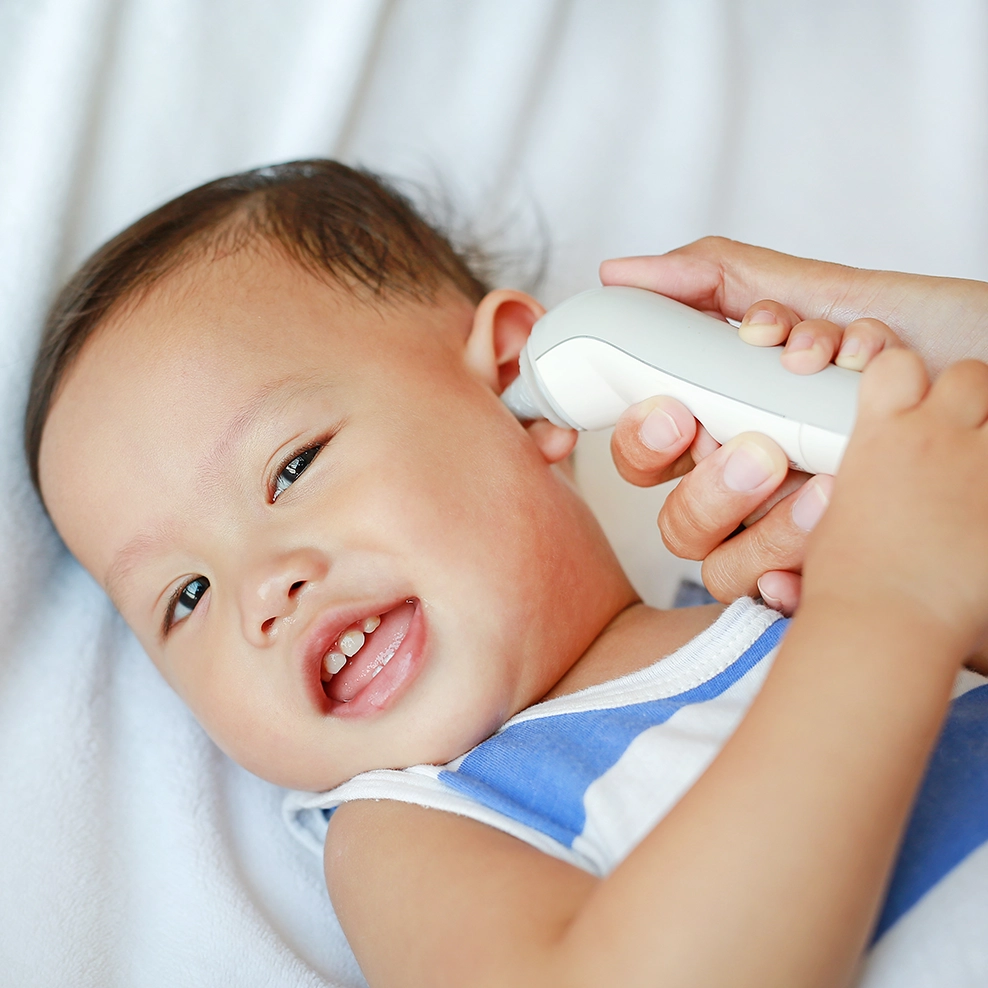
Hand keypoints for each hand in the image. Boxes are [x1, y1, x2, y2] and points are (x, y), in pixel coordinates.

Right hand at [604, 238, 987, 613]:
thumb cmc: (942, 344)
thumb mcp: (830, 297)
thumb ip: (722, 280)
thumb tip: (619, 274)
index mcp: (740, 423)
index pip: (649, 455)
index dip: (642, 443)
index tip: (675, 412)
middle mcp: (760, 484)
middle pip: (677, 521)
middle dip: (708, 490)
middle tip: (762, 451)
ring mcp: (797, 533)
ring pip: (723, 569)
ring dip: (766, 531)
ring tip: (832, 485)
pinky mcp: (843, 574)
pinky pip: (784, 604)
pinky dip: (797, 580)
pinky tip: (836, 540)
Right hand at [803, 350, 987, 659]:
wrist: (890, 623)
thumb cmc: (851, 586)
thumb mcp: (824, 529)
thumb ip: (829, 503)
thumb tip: (807, 517)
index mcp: (879, 438)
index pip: (895, 365)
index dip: (904, 378)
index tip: (906, 404)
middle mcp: (934, 437)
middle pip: (967, 374)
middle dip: (966, 397)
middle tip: (956, 433)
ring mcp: (981, 462)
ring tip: (976, 461)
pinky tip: (983, 500)